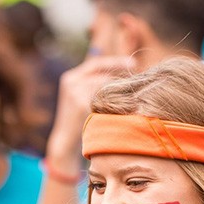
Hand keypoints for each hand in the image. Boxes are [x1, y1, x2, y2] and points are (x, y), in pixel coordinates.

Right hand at [46, 56, 134, 171]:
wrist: (65, 142)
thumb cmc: (78, 120)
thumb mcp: (81, 97)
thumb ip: (93, 82)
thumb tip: (116, 69)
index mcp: (70, 78)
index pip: (96, 63)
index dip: (115, 62)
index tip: (133, 63)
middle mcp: (71, 82)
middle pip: (101, 70)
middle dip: (120, 68)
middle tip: (137, 70)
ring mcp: (75, 93)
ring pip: (104, 83)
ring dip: (120, 84)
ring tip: (135, 86)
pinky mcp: (80, 105)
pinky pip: (104, 96)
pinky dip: (117, 97)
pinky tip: (129, 99)